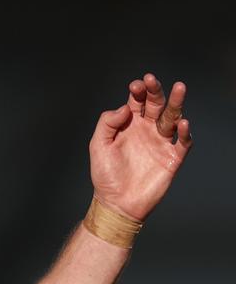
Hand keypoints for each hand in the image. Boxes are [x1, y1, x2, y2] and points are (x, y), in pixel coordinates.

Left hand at [89, 73, 192, 221]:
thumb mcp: (98, 144)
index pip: (137, 101)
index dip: (138, 91)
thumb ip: (108, 123)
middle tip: (153, 81)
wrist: (117, 202)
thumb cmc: (105, 173)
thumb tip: (125, 107)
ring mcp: (161, 142)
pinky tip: (182, 123)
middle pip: (156, 105)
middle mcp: (147, 129)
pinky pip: (183, 142)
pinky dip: (185, 132)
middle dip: (156, 91)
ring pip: (172, 118)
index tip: (136, 85)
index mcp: (129, 124)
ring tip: (179, 88)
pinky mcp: (172, 158)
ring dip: (176, 103)